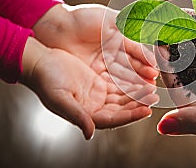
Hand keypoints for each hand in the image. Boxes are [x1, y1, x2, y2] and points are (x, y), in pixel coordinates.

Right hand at [21, 37, 157, 138]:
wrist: (41, 61)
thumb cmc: (46, 80)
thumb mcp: (60, 98)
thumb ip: (76, 116)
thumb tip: (89, 133)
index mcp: (85, 114)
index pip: (112, 119)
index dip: (129, 116)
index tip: (145, 110)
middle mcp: (93, 107)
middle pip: (121, 109)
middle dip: (138, 104)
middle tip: (154, 97)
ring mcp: (96, 95)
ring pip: (121, 98)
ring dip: (136, 95)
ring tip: (152, 89)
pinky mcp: (98, 82)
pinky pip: (118, 85)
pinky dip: (130, 84)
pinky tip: (141, 80)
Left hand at [33, 4, 158, 82]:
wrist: (54, 27)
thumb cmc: (81, 18)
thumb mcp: (110, 20)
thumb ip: (131, 29)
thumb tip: (152, 37)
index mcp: (120, 39)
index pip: (138, 54)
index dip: (147, 63)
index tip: (156, 71)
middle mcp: (114, 54)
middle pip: (133, 69)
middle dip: (144, 78)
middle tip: (154, 87)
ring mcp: (103, 66)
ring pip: (123, 78)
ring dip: (135, 87)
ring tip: (146, 94)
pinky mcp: (93, 77)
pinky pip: (110, 85)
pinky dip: (121, 91)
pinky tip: (130, 96)